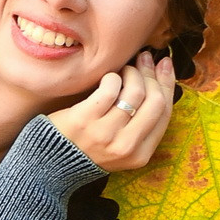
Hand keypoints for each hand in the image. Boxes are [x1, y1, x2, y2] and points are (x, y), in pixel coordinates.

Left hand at [46, 52, 176, 172]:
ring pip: (135, 92)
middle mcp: (125, 146)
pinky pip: (110, 87)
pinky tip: (106, 79)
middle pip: (155, 101)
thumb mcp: (122, 145)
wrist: (51, 160)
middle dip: (152, 74)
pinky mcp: (85, 119)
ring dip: (132, 73)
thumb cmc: (89, 146)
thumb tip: (162, 73)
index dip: (167, 84)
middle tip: (144, 59)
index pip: (164, 113)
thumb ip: (142, 121)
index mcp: (140, 155)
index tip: (165, 64)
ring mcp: (105, 133)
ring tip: (123, 70)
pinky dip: (112, 77)